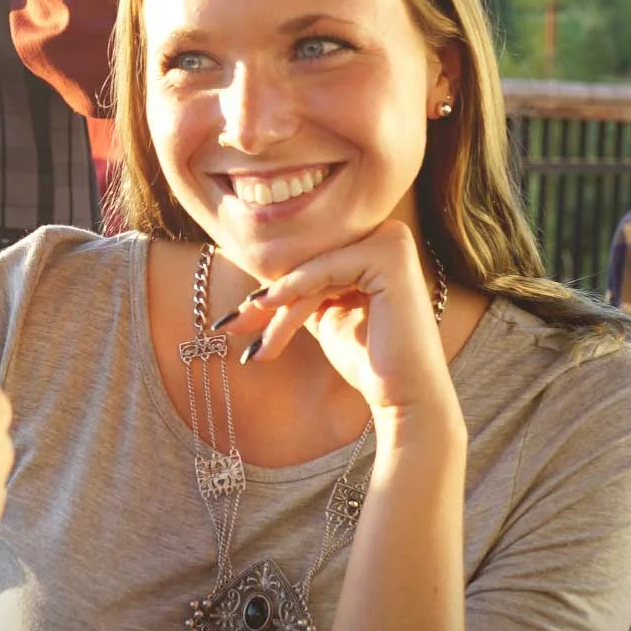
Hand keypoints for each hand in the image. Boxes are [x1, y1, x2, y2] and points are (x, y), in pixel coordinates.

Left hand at [222, 221, 453, 417]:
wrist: (404, 397)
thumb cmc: (367, 359)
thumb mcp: (324, 314)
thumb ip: (299, 289)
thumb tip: (251, 276)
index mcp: (375, 243)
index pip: (311, 263)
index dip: (271, 290)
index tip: (233, 316)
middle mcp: (388, 233)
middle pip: (310, 265)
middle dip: (265, 299)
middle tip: (227, 325)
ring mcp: (392, 240)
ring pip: (312, 270)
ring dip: (275, 308)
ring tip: (246, 338)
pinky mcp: (390, 256)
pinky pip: (325, 270)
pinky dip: (291, 290)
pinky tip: (264, 307)